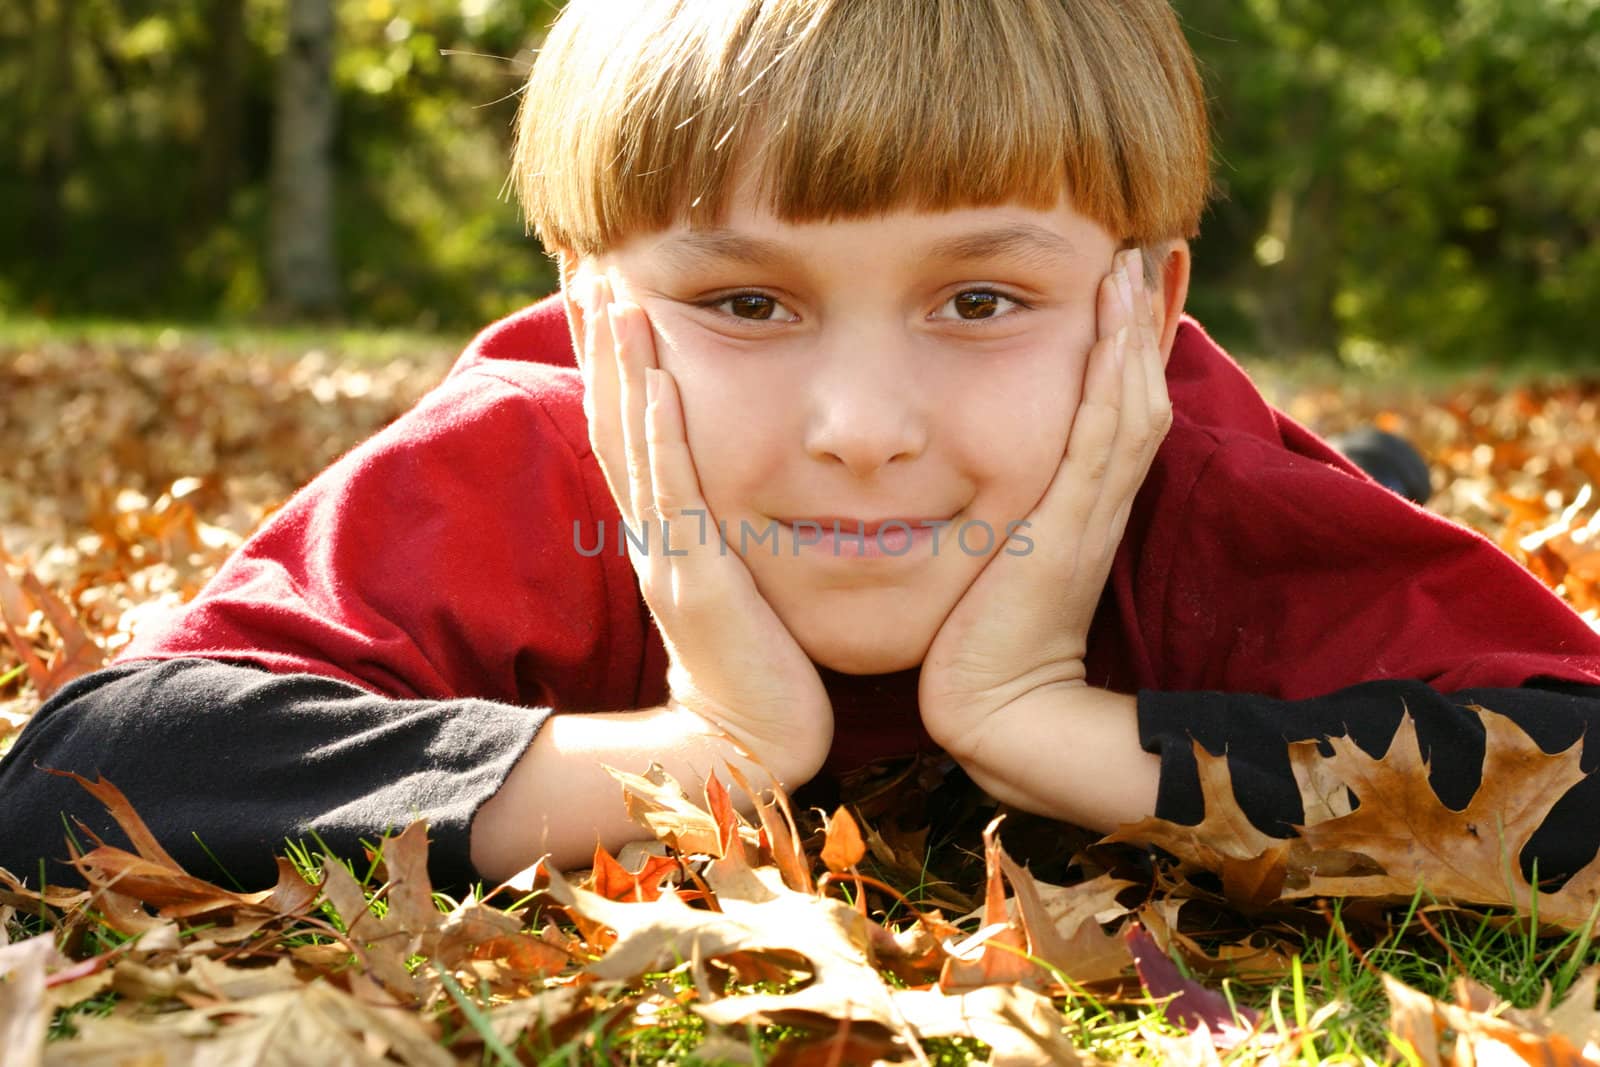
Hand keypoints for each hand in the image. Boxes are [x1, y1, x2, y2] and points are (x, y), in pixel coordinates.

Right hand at [575, 271, 834, 786]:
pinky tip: (656, 377)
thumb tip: (748, 467)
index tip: (602, 283)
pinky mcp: (696, 582)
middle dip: (597, 339)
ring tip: (610, 291)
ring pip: (631, 443)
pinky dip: (662, 434)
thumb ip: (727, 519)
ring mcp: (667, 553)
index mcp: (662, 523)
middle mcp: (651, 529)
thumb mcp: (738, 571)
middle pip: (611, 416)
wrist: (757, 742)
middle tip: (582, 259)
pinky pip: (675, 494)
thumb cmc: (764, 659)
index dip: (607, 353)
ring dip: (618, 365)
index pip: (625, 420)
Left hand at [918, 248, 1171, 766]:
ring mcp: (1092, 512)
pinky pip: (1103, 440)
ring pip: (1130, 402)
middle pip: (1139, 389)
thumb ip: (1006, 509)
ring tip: (1131, 260)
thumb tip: (977, 468)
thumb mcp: (1000, 553)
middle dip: (1140, 316)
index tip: (1119, 276)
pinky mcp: (1070, 528)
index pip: (1118, 404)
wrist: (993, 706)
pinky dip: (1115, 382)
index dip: (1126, 341)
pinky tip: (1115, 331)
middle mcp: (1100, 499)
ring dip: (1133, 330)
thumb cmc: (982, 635)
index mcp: (1086, 501)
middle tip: (1143, 243)